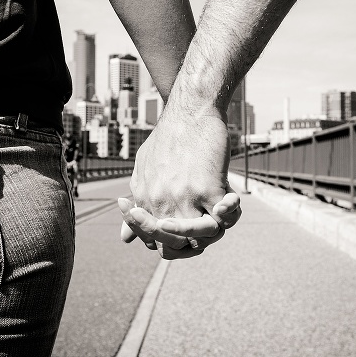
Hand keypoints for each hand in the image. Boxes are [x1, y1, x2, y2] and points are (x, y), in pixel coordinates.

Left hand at [120, 105, 241, 257]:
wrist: (189, 110)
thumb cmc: (168, 137)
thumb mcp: (143, 168)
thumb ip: (137, 203)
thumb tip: (125, 239)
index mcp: (145, 198)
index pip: (152, 241)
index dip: (168, 242)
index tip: (181, 226)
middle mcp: (161, 201)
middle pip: (173, 246)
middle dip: (190, 244)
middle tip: (202, 223)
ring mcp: (185, 197)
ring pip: (199, 238)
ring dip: (211, 231)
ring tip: (216, 212)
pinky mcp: (209, 188)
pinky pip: (224, 217)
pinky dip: (230, 213)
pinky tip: (228, 200)